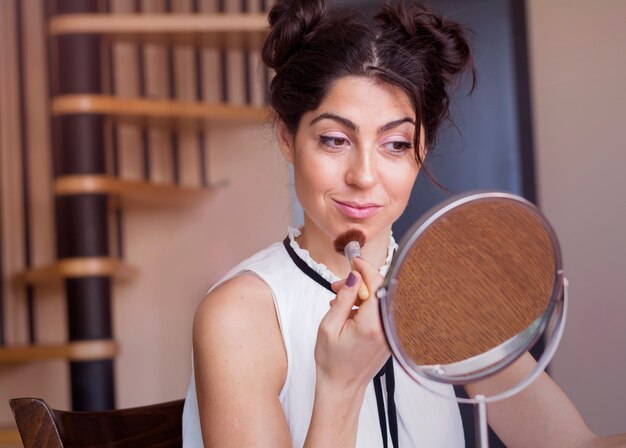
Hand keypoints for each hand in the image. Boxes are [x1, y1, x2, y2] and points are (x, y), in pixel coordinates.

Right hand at [314, 256, 390, 390]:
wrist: (341, 387)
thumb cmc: (332, 361)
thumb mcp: (329, 326)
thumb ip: (343, 298)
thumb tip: (355, 277)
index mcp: (372, 325)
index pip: (376, 283)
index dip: (365, 268)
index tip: (354, 261)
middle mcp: (386, 328)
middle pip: (379, 289)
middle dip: (359, 282)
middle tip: (338, 287)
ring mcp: (390, 333)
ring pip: (379, 299)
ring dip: (361, 294)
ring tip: (339, 301)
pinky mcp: (389, 335)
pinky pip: (380, 311)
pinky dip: (366, 305)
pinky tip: (349, 311)